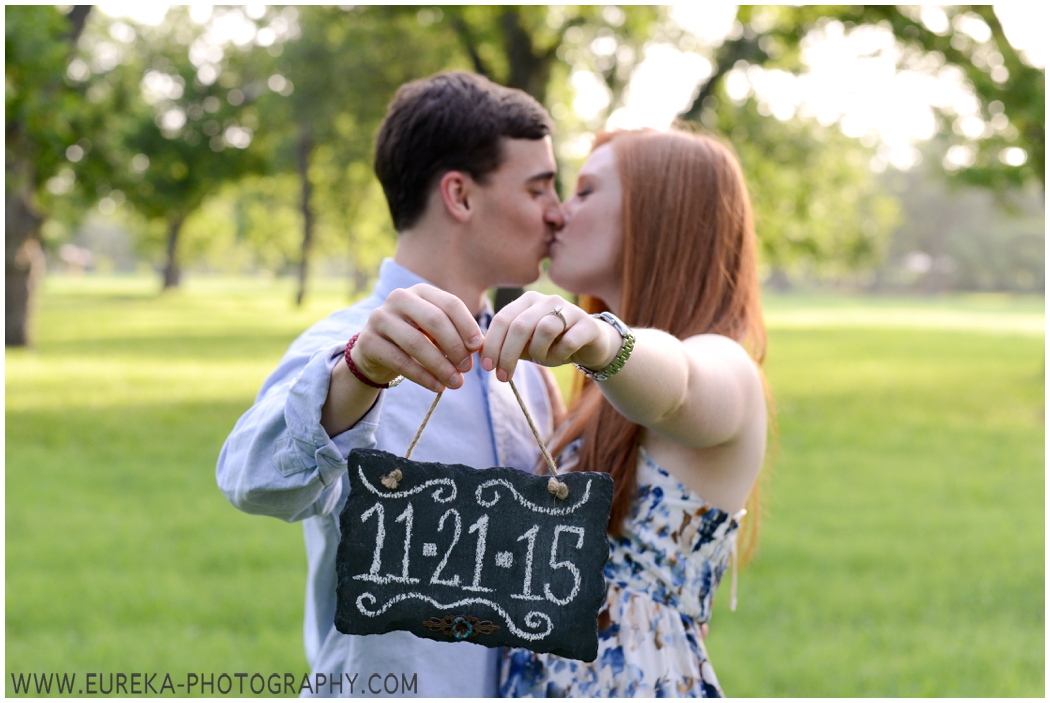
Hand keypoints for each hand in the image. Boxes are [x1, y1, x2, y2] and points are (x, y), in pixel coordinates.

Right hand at [352, 284, 482, 392]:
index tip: (478, 348)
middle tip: (467, 368)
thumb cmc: (416, 339)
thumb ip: (457, 335)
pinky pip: (400, 361)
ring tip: (456, 382)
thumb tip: (480, 348)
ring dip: (441, 366)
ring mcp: (380, 318)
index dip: (467, 325)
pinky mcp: (368, 341)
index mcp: (421, 291)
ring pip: (416, 343)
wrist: (376, 353)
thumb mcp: (436, 333)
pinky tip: (437, 386)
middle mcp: (399, 298)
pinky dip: (423, 376)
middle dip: (455, 346)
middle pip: (434, 320)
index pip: (450, 303)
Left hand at [479, 292, 620, 381]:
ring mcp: (569, 309)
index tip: (487, 367)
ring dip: (538, 353)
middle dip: (507, 354)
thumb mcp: (526, 347)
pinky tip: (562, 356)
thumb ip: (506, 346)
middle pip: (519, 326)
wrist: (591, 345)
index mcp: (527, 301)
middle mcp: (547, 300)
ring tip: (542, 359)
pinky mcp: (588, 324)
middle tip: (503, 377)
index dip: (492, 344)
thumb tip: (480, 352)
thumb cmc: (553, 345)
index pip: (502, 319)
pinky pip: (568, 341)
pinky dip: (560, 354)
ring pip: (544, 330)